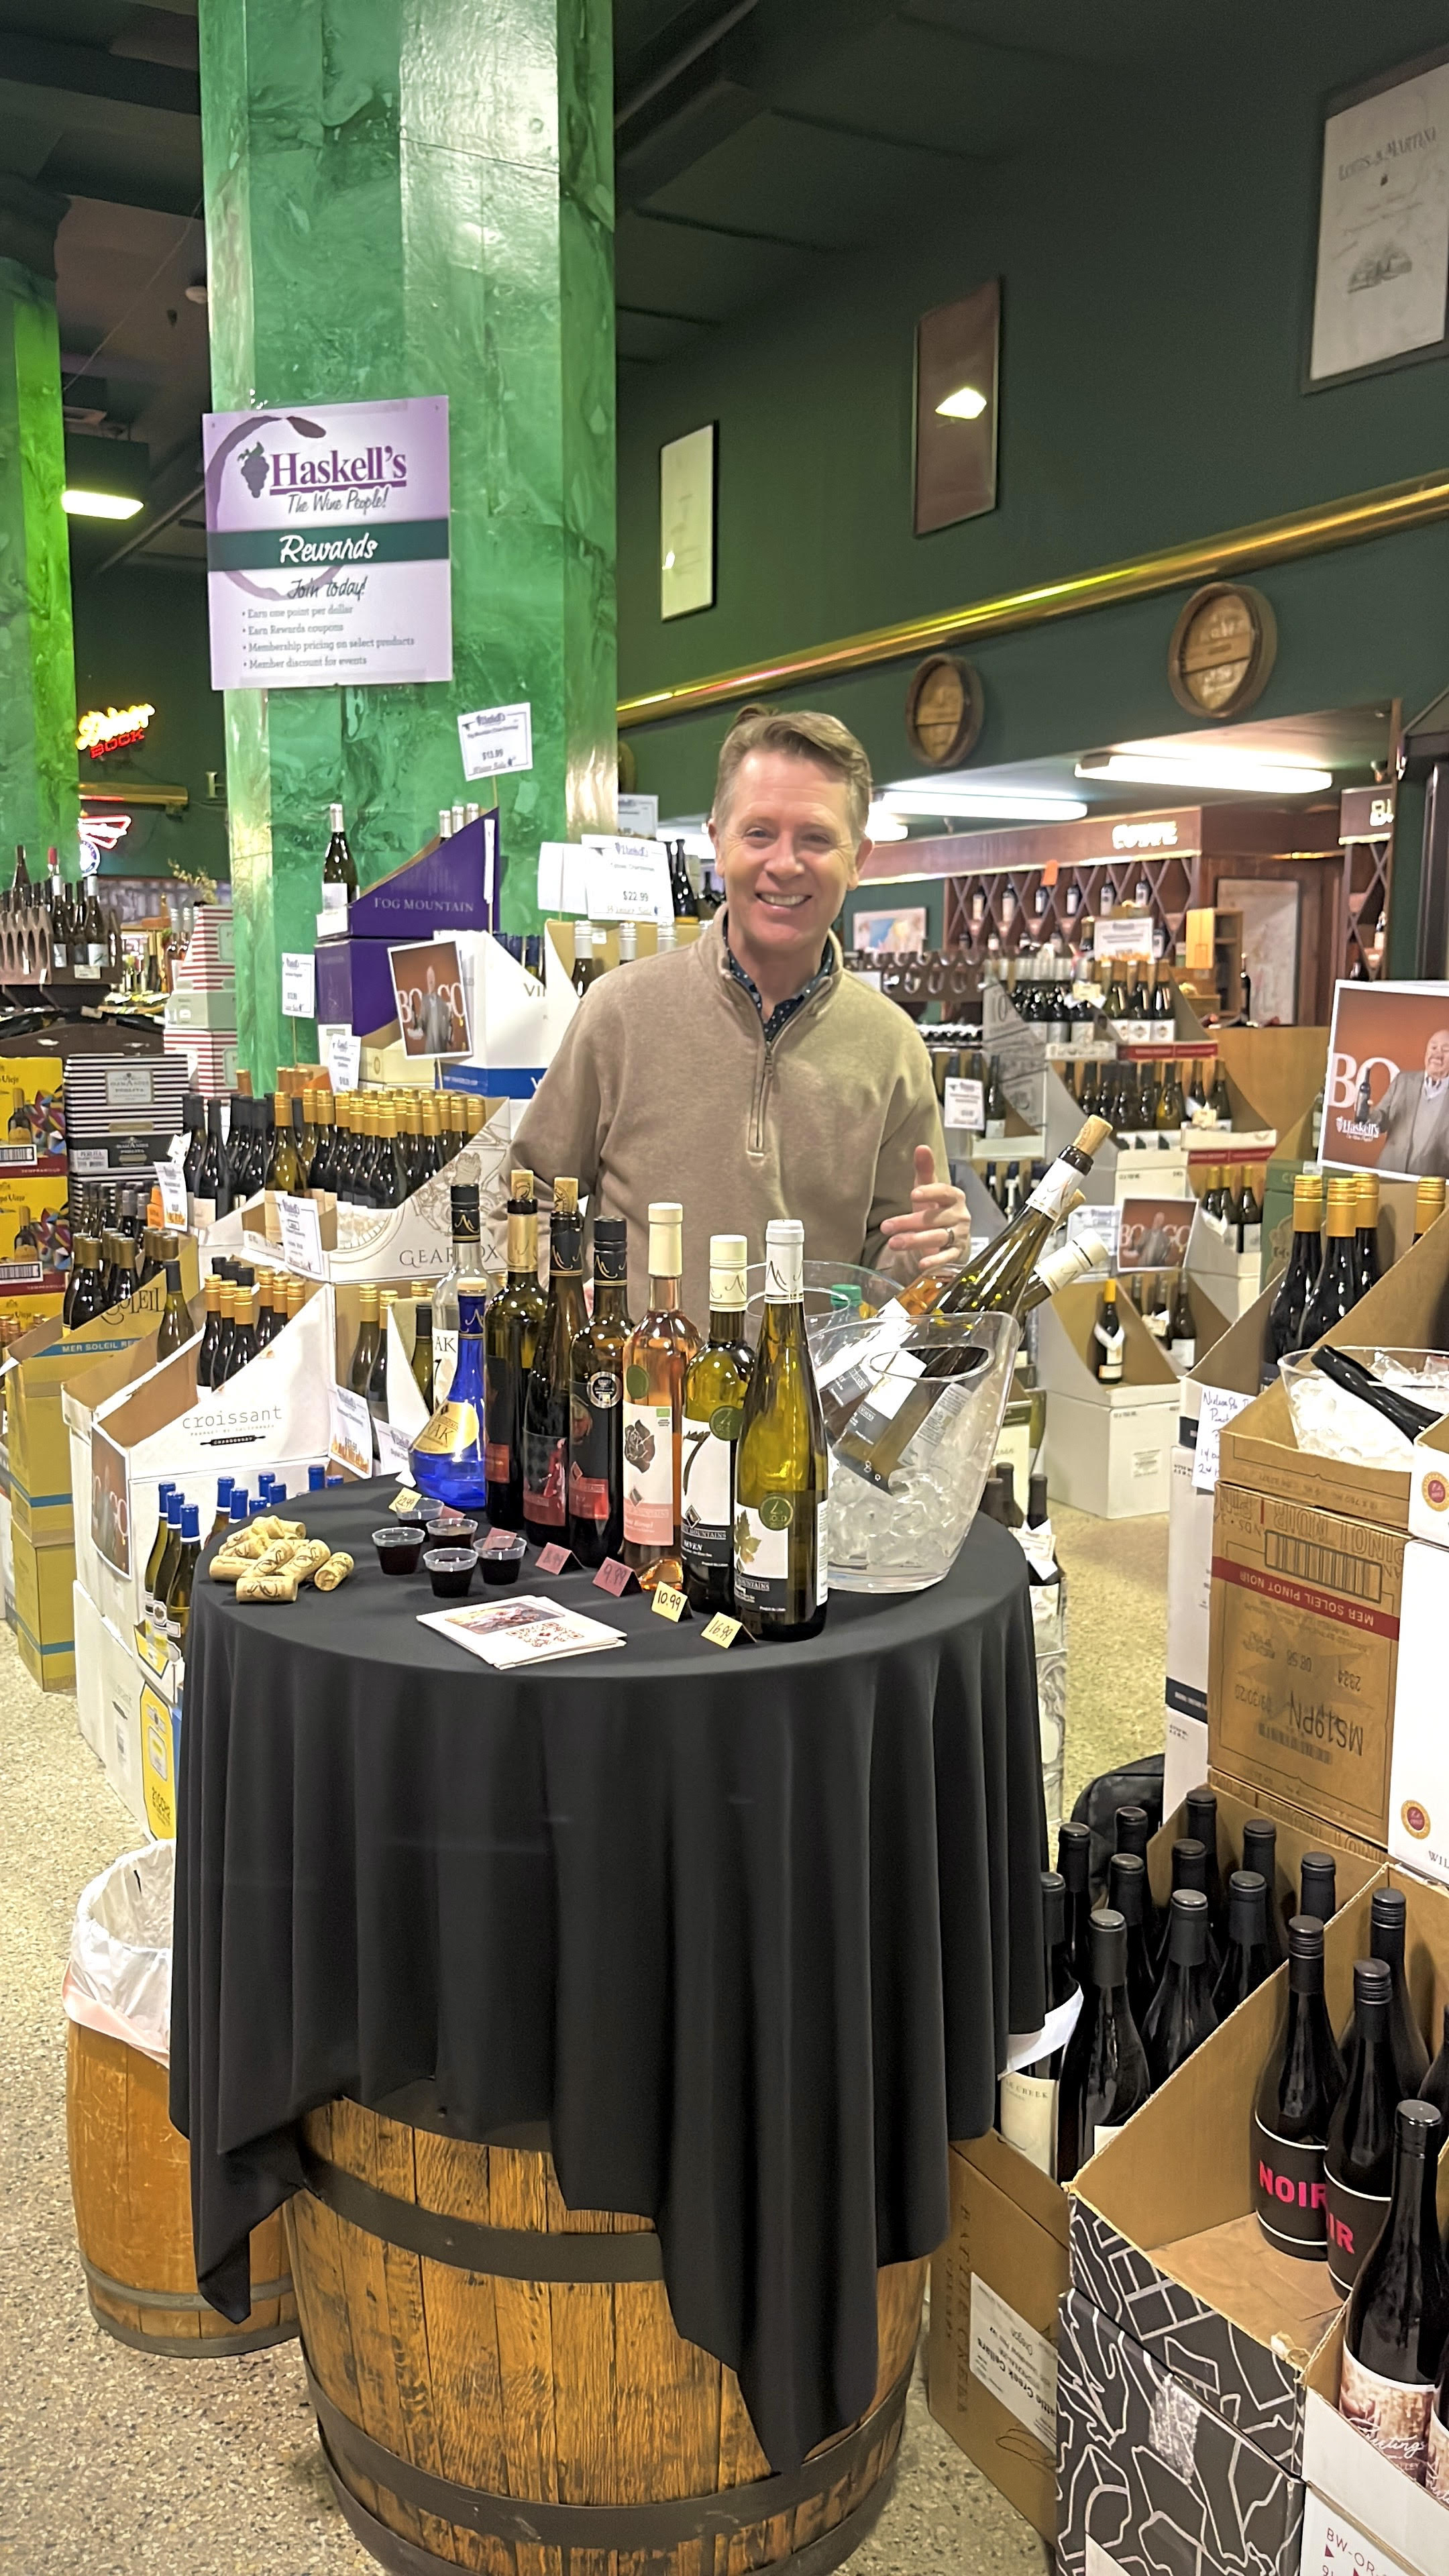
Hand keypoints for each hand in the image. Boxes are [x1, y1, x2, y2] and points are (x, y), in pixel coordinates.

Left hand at [877, 1145, 970, 1278]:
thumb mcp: (929, 1190)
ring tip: (893, 1244)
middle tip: (885, 1227)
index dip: (930, 1192)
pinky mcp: (958, 1253)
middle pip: (935, 1218)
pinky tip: (921, 1264)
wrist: (951, 1238)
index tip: (913, 1194)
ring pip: (938, 1237)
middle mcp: (960, 1215)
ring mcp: (960, 1235)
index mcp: (954, 1196)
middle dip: (909, 1222)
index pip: (944, 1192)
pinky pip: (947, 1257)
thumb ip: (925, 1170)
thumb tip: (921, 1146)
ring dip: (915, 1240)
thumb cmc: (936, 1209)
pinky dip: (935, 1260)